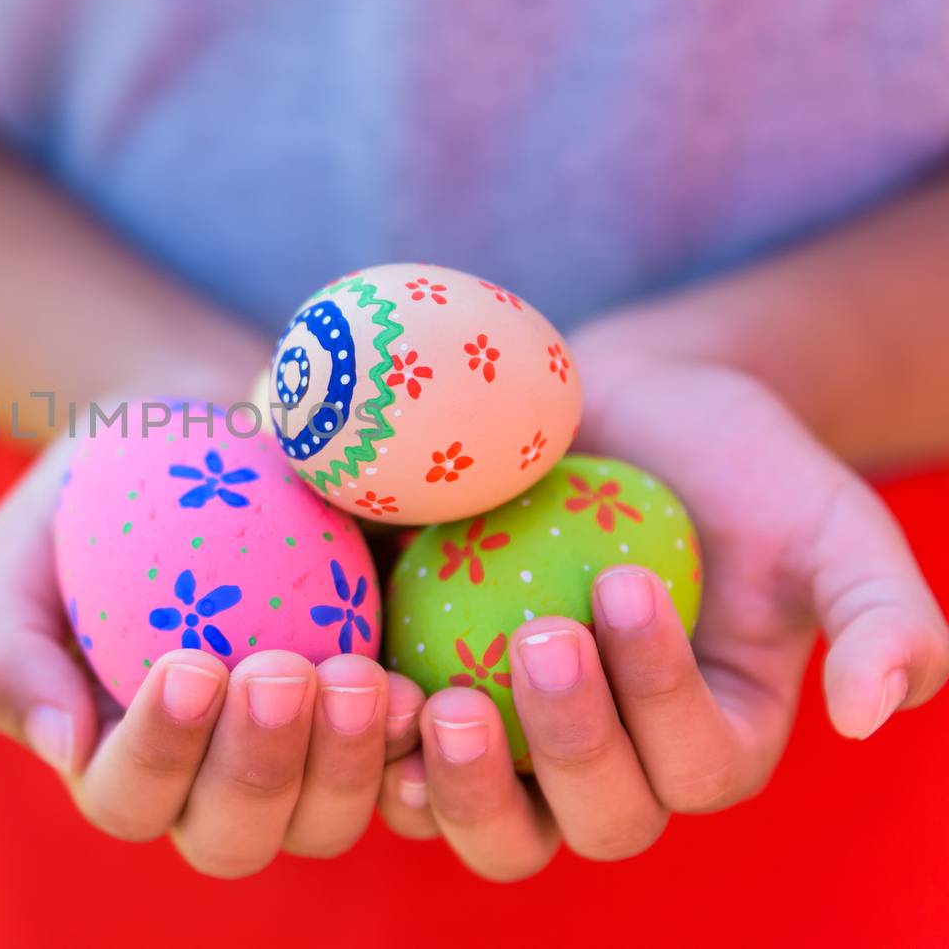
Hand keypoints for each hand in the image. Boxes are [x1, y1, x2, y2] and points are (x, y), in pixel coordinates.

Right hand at [0, 437, 425, 876]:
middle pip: (232, 837)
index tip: (188, 665)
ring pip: (322, 822)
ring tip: (359, 677)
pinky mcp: (369, 726)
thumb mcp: (14, 557)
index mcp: (116, 763)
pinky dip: (412, 746)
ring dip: (344, 766)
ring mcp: (298, 764)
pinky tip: (419, 690)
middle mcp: (207, 785)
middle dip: (257, 771)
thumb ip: (8, 652)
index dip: (160, 754)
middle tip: (279, 673)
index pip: (129, 798)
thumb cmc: (90, 499)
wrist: (198, 431)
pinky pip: (402, 770)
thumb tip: (65, 745)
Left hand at [377, 348, 948, 879]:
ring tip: (435, 699)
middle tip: (536, 640)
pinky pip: (403, 764)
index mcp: (713, 741)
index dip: (660, 696)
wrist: (612, 411)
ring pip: (492, 825)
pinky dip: (377, 746)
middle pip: (596, 820)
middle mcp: (616, 766)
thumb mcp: (827, 520)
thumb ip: (881, 612)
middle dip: (570, 748)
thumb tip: (877, 710)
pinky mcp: (439, 707)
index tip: (623, 581)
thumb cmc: (729, 463)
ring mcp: (521, 750)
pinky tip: (356, 685)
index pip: (695, 765)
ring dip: (460, 786)